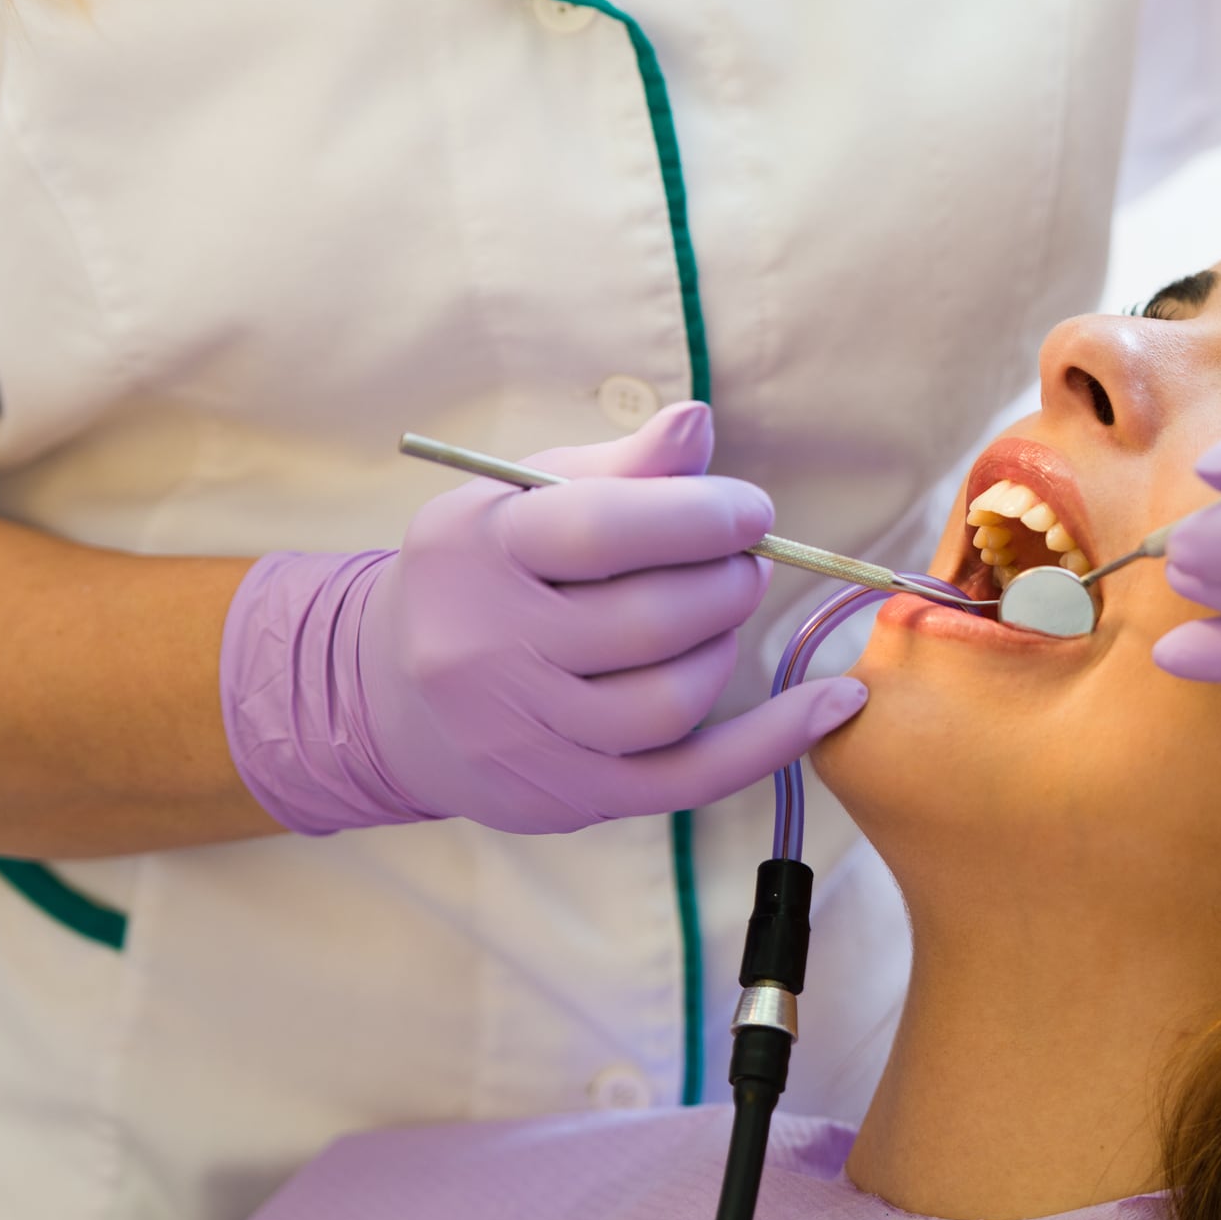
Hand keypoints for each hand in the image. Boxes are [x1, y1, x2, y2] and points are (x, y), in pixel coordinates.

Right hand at [223, 402, 866, 833]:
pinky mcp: (567, 796)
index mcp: (478, 550)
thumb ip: (619, 468)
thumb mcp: (526, 500)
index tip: (751, 511)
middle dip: (725, 583)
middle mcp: (486, 648)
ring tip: (728, 613)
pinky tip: (836, 702)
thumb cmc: (486, 574)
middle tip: (747, 562)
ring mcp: (524, 733)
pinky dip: (776, 740)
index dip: (700, 518)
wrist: (384, 696)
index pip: (603, 532)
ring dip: (727, 647)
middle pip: (649, 622)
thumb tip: (698, 423)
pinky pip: (692, 777)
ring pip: (671, 700)